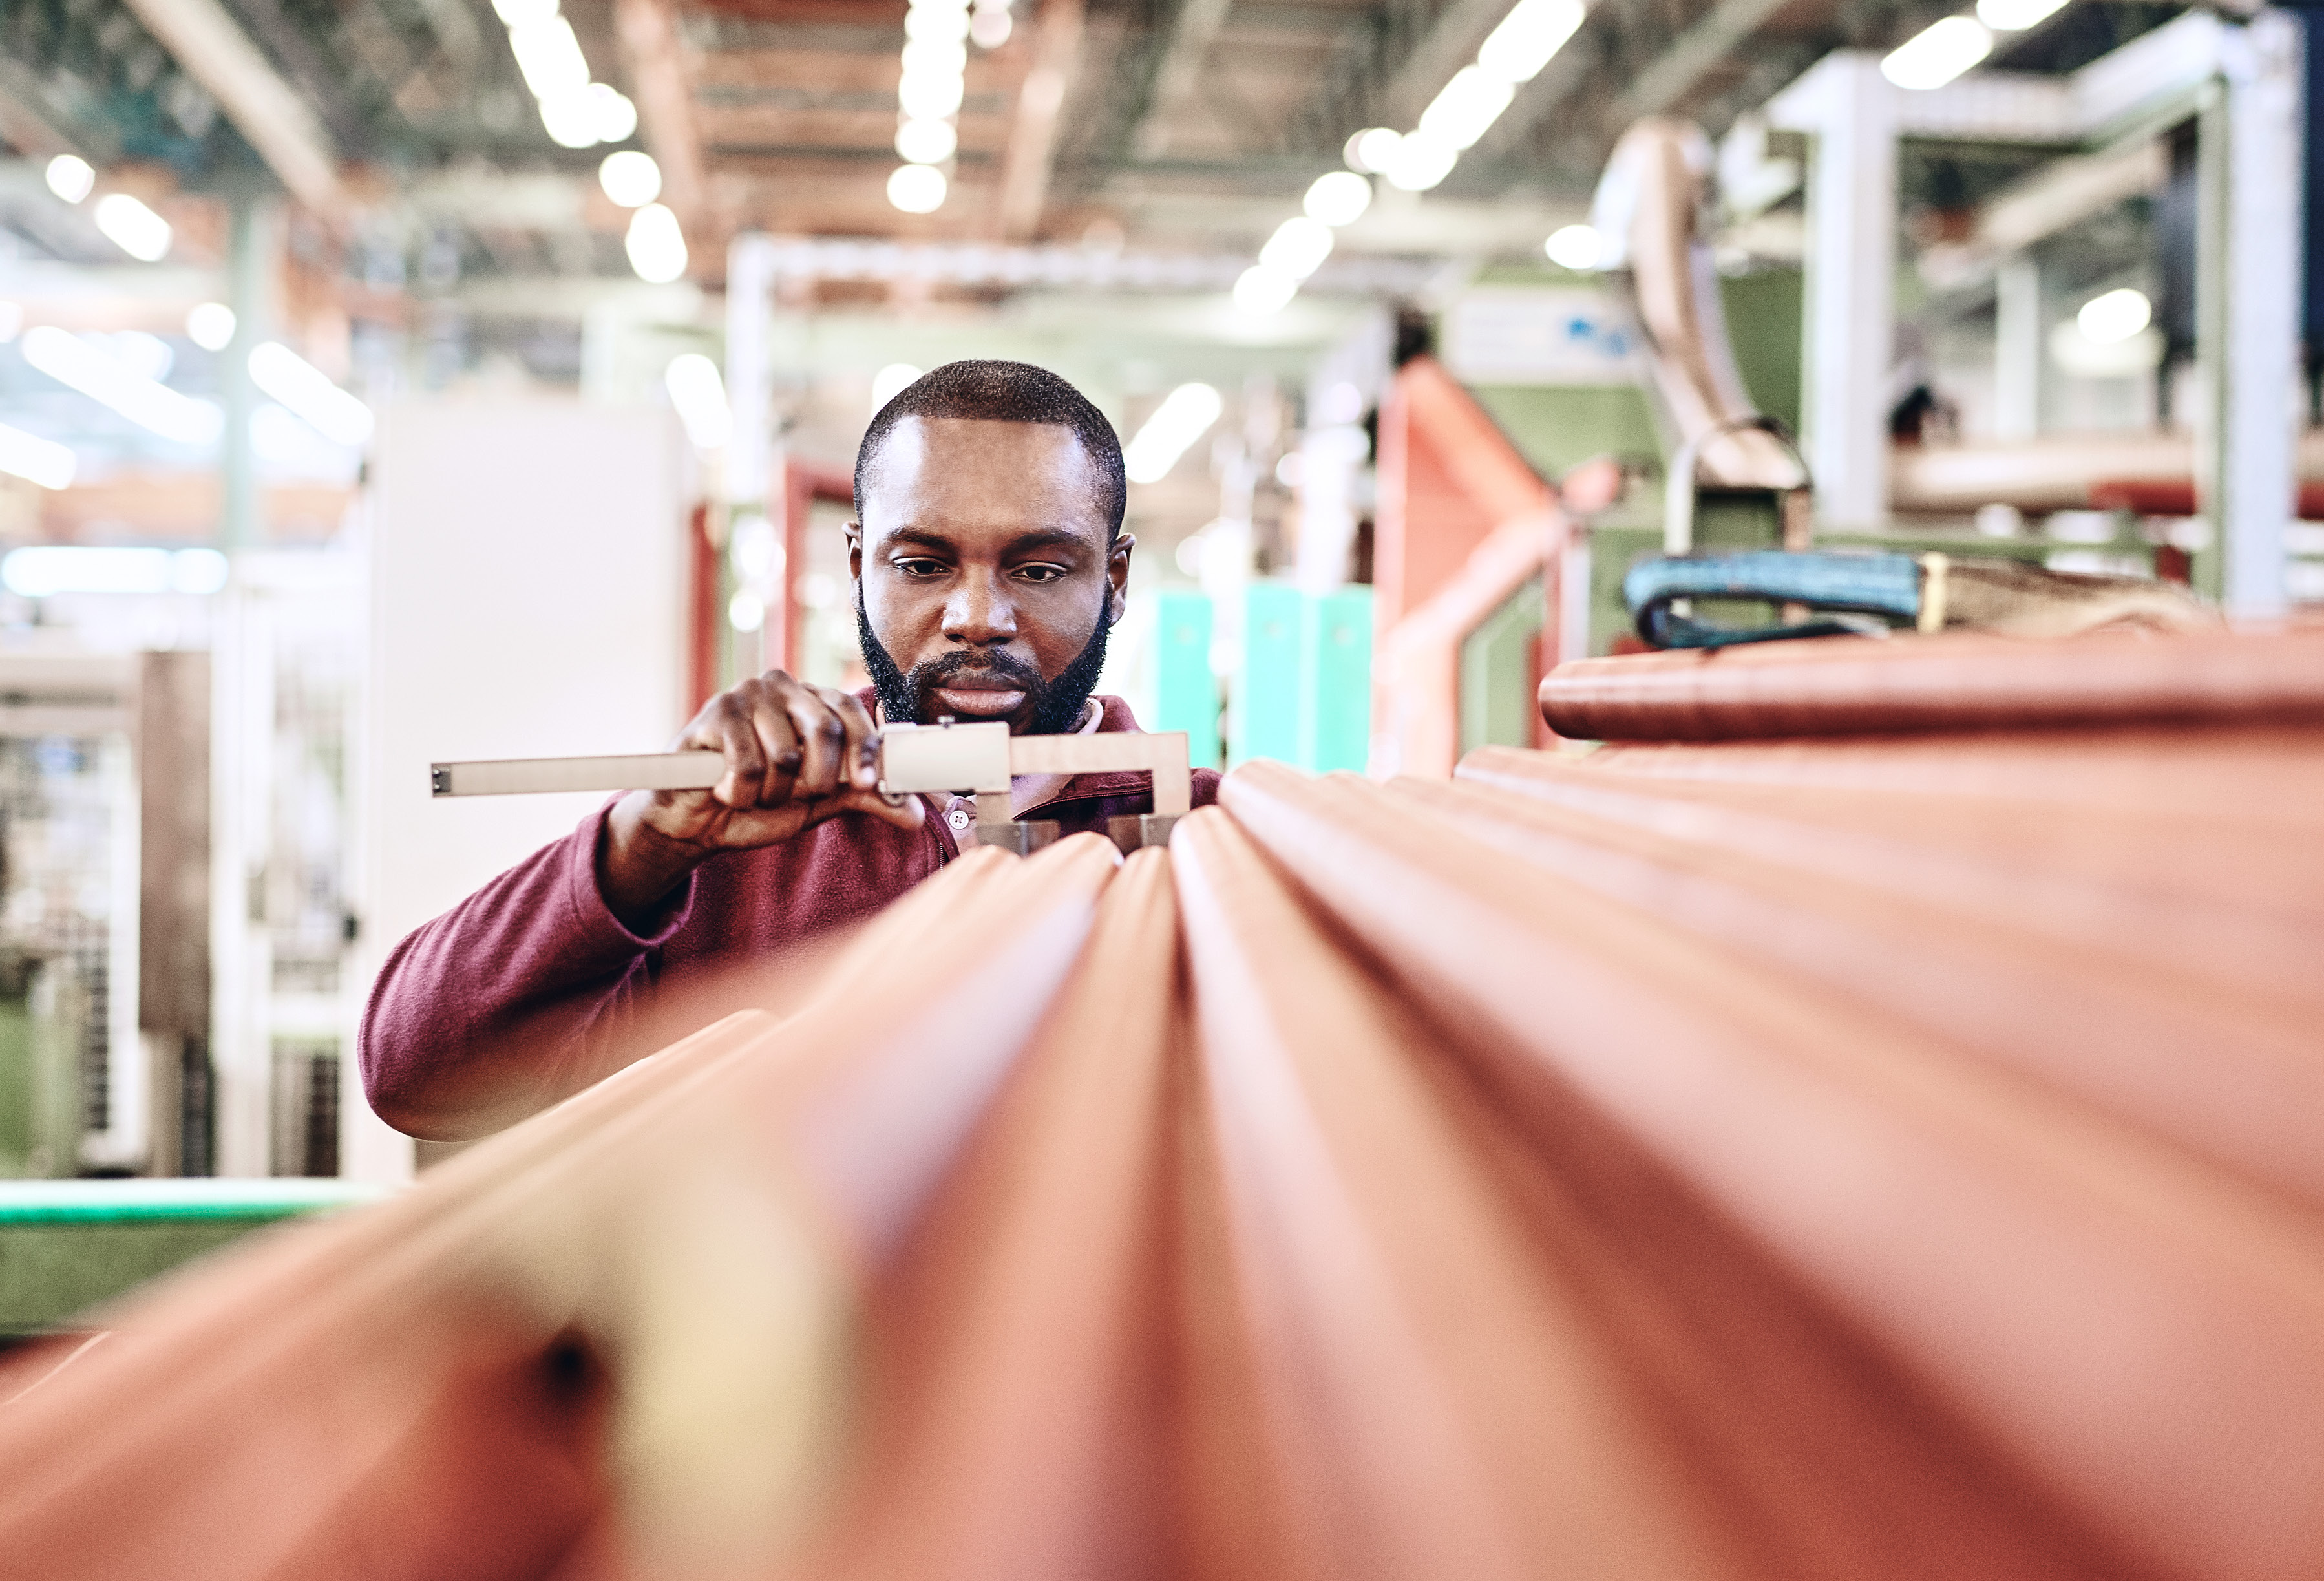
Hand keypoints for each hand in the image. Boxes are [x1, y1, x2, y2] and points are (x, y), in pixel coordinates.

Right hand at [599, 672, 922, 925]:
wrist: (699, 822)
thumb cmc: (760, 803)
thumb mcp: (820, 802)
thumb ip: (866, 797)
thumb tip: (916, 812)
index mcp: (813, 701)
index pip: (852, 713)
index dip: (866, 750)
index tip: (869, 784)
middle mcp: (783, 687)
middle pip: (825, 730)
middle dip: (815, 779)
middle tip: (795, 796)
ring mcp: (747, 695)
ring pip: (785, 754)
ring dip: (771, 792)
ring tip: (754, 792)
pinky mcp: (715, 713)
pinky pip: (746, 763)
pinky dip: (740, 792)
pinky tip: (726, 789)